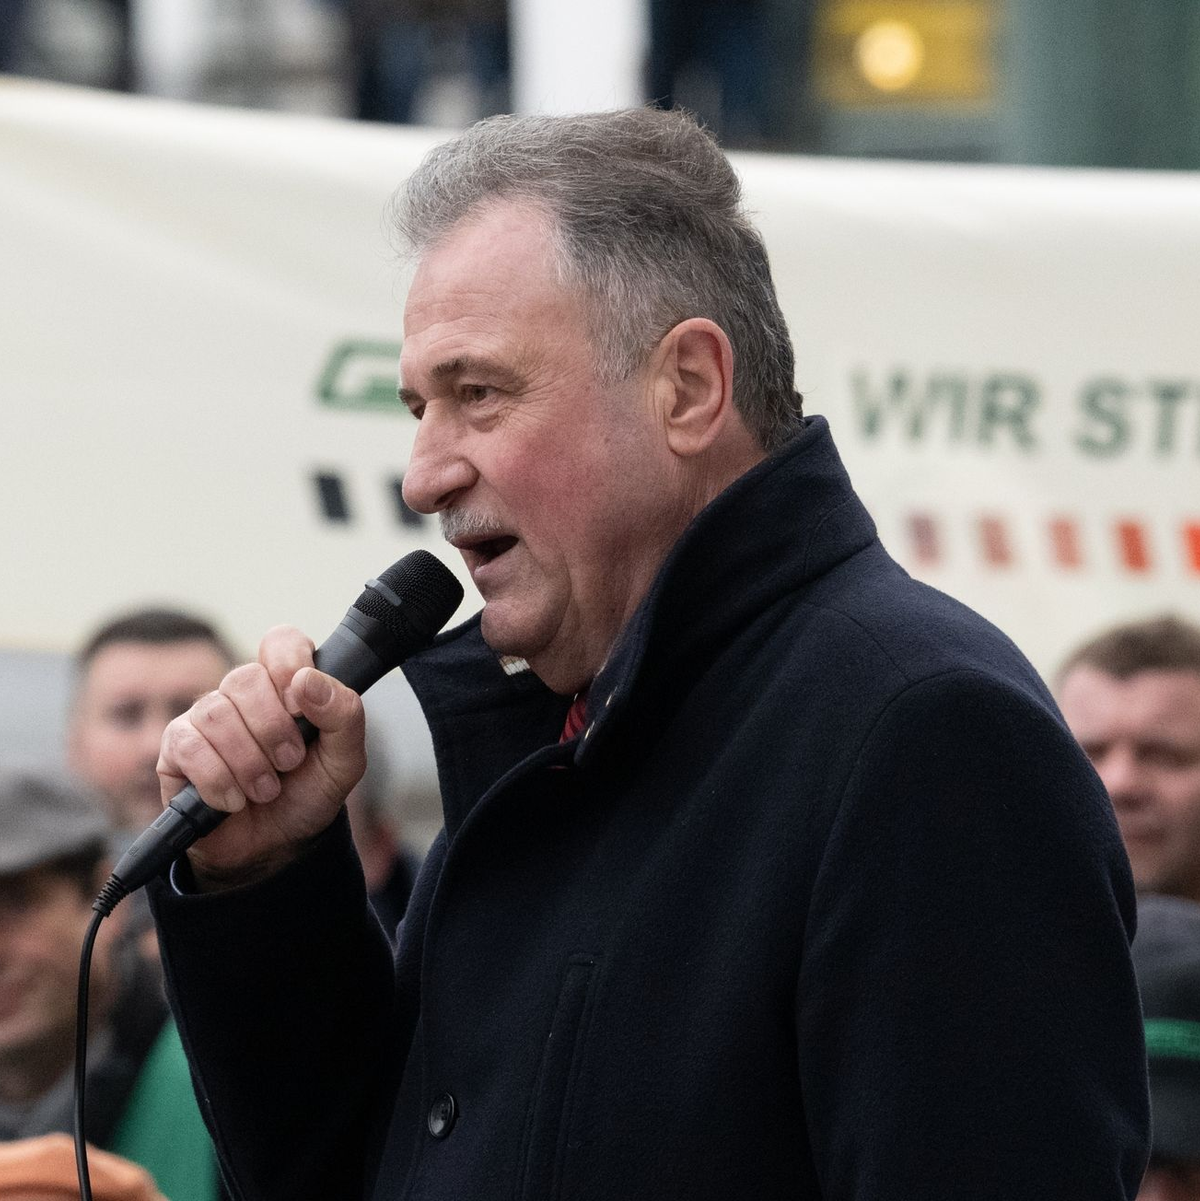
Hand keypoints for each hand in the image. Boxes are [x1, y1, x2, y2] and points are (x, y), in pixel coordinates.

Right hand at [156, 626, 366, 889]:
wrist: (275, 847)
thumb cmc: (308, 793)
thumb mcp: (344, 760)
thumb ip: (344, 715)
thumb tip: (307, 681)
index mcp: (287, 684)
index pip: (280, 641)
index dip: (289, 663)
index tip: (301, 701)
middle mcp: (243, 693)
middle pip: (246, 677)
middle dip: (274, 728)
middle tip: (289, 762)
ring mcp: (206, 717)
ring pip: (216, 713)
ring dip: (249, 761)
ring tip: (266, 789)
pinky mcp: (177, 748)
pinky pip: (190, 747)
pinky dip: (219, 780)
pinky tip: (234, 800)